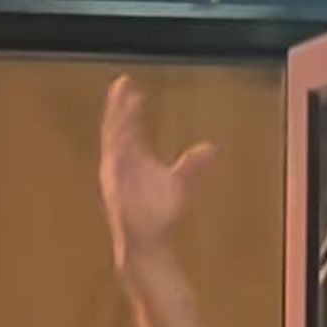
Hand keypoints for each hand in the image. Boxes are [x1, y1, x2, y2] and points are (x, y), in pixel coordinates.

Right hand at [100, 76, 215, 266]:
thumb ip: (192, 164)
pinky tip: (122, 133)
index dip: (129, 108)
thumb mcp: (180, 183)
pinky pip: (116, 164)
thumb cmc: (159, 214)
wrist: (149, 243)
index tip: (132, 87)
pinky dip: (117, 149)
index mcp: (133, 158)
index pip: (129, 127)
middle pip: (117, 128)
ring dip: (116, 122)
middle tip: (122, 83)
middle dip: (118, 107)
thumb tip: (211, 147)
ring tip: (120, 100)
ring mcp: (117, 175)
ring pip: (114, 142)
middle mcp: (122, 163)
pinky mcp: (116, 188)